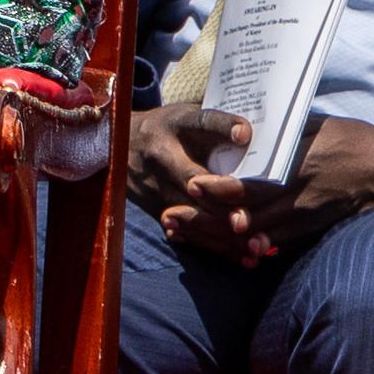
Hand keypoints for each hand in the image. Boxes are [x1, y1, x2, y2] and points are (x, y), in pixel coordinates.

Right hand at [131, 104, 255, 251]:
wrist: (116, 144)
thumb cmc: (167, 129)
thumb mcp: (186, 116)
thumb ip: (217, 123)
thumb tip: (250, 132)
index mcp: (174, 126)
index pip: (201, 122)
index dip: (222, 127)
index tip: (244, 134)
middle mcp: (162, 155)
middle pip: (196, 181)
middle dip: (225, 202)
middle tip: (255, 217)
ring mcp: (156, 186)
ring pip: (193, 214)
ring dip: (225, 232)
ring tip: (256, 246)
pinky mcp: (155, 208)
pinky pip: (187, 231)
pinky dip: (215, 246)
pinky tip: (241, 257)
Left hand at [145, 109, 373, 263]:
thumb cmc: (354, 141)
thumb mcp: (315, 128)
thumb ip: (280, 132)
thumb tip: (245, 125)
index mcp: (294, 166)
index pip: (250, 183)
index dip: (218, 188)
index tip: (191, 185)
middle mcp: (297, 196)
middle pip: (244, 213)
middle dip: (206, 218)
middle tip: (175, 217)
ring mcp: (306, 217)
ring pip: (256, 234)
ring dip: (219, 236)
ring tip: (186, 235)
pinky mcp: (314, 229)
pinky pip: (278, 243)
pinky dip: (250, 246)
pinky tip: (227, 247)